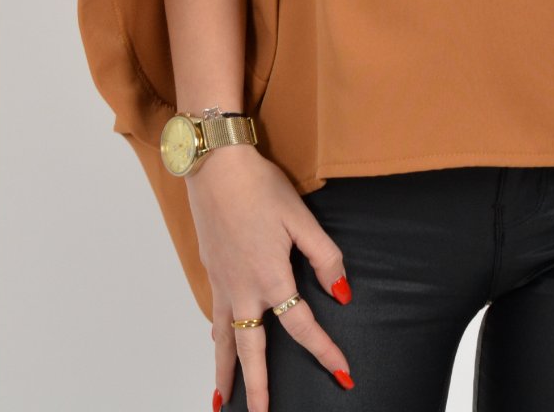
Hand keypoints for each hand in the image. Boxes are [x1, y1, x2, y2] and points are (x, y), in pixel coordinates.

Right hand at [186, 145, 354, 409]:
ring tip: (223, 400)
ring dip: (225, 371)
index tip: (342, 374)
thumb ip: (325, 258)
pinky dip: (216, 337)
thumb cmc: (260, 187)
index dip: (324, 351)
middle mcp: (243, 289)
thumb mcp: (302, 218)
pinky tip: (217, 341)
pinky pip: (215, 315)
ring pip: (224, 339)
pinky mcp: (212, 270)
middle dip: (259, 388)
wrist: (216, 166)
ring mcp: (223, 283)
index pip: (302, 327)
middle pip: (252, 350)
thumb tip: (342, 294)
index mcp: (271, 278)